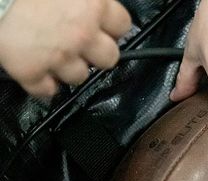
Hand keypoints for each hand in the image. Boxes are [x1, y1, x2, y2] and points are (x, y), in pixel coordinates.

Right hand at [0, 0, 130, 95]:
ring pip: (79, 77)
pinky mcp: (31, 71)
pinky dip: (42, 85)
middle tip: (78, 46)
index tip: (101, 29)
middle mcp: (83, 34)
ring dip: (67, 69)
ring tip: (50, 54)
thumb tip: (91, 10)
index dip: (110, 29)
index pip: (121, 26)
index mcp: (93, 5)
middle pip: (108, 59)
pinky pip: (46, 90)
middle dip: (94, 55)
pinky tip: (37, 72)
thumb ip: (82, 0)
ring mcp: (59, 55)